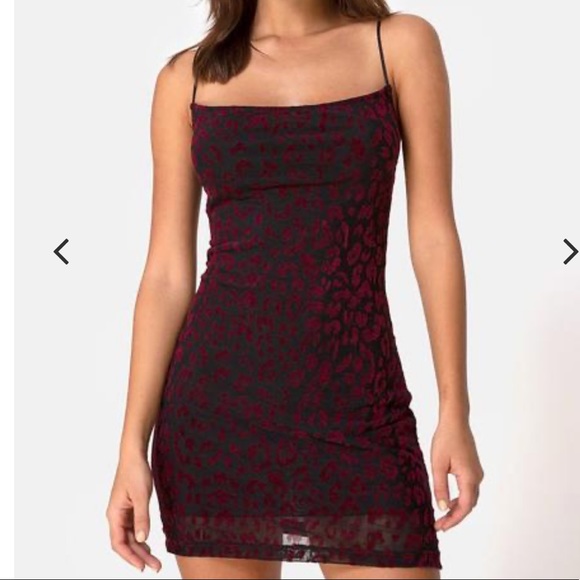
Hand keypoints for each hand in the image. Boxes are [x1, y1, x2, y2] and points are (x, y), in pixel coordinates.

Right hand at [106, 453, 161, 572]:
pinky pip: (134, 528)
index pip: (119, 543)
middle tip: (155, 567)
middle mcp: (116, 516)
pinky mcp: (130, 508)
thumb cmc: (135, 471)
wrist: (135, 455)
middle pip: (126, 542)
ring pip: (130, 537)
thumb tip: (142, 539)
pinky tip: (149, 545)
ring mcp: (123, 512)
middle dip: (139, 556)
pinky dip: (141, 538)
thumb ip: (142, 517)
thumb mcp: (141, 495)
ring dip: (141, 549)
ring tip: (155, 560)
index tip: (142, 567)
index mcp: (114, 514)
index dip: (130, 557)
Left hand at [430, 418, 483, 532]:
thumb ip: (440, 487)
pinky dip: (459, 498)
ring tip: (442, 516)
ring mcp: (477, 472)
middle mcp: (477, 477)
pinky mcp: (473, 468)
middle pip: (468, 505)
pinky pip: (468, 489)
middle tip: (439, 525)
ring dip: (457, 508)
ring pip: (469, 498)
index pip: (463, 507)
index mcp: (470, 478)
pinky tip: (448, 500)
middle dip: (454, 517)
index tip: (440, 527)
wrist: (455, 421)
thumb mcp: (438, 464)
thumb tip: (442, 508)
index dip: (453, 520)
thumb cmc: (445, 439)